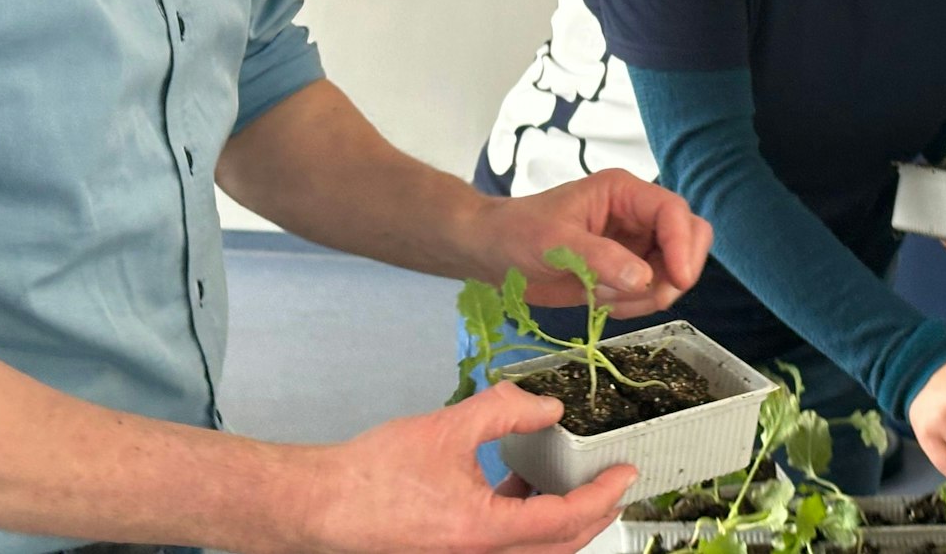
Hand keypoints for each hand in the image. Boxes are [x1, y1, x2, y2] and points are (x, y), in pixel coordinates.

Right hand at [297, 381, 635, 553]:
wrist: (320, 505)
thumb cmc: (372, 474)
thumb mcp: (447, 427)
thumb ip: (505, 410)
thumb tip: (549, 405)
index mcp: (483, 533)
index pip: (565, 520)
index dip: (602, 496)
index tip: (625, 474)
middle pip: (560, 547)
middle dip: (594, 516)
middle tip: (613, 485)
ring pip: (535, 552)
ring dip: (561, 522)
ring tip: (572, 482)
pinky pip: (508, 548)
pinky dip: (526, 523)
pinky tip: (519, 488)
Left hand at [472, 168, 711, 316]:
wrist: (491, 254)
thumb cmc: (517, 233)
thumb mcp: (554, 243)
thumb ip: (599, 258)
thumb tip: (645, 279)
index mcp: (623, 192)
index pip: (672, 212)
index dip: (682, 245)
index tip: (678, 280)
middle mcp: (637, 215)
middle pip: (689, 236)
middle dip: (678, 270)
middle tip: (652, 297)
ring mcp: (635, 244)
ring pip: (674, 268)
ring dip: (653, 293)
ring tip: (606, 298)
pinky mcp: (627, 271)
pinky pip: (653, 290)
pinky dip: (637, 304)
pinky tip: (603, 303)